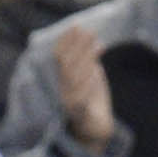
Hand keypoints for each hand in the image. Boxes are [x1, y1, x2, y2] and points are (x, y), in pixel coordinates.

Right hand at [51, 24, 115, 148]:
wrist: (95, 130)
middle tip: (89, 31)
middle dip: (77, 46)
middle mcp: (63, 90)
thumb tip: (93, 40)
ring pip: (73, 79)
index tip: (77, 26)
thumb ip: (89, 62)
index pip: (60, 57)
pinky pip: (80, 99)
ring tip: (97, 44)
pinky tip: (95, 71)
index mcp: (64, 80)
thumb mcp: (91, 78)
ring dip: (85, 60)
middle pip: (67, 65)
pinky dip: (87, 84)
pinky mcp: (79, 115)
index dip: (67, 41)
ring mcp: (70, 103)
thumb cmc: (92, 102)